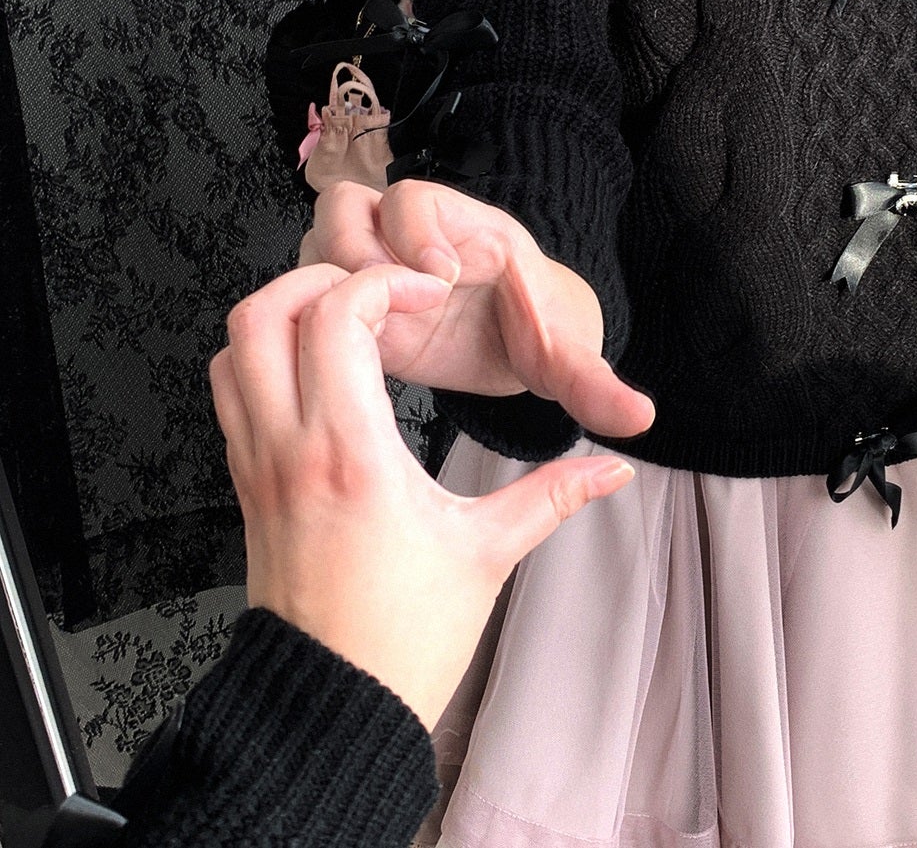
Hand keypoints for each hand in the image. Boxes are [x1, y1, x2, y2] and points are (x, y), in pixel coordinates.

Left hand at [211, 259, 637, 729]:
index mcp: (352, 454)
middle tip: (380, 291)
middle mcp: (291, 449)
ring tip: (348, 320)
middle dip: (324, 278)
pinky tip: (321, 373)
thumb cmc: (405, 636)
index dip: (382, 283)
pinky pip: (230, 393)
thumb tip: (615, 471)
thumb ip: (554, 495)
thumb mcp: (489, 553)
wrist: (330, 708)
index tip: (426, 294)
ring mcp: (258, 466)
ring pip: (234, 348)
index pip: (334, 318)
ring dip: (285, 312)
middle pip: (266, 312)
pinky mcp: (247, 486)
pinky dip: (263, 357)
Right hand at [298, 178, 655, 438]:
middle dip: (357, 249)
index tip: (441, 281)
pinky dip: (312, 312)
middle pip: (347, 204)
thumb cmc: (540, 333)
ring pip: (317, 241)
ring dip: (328, 281)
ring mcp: (374, 266)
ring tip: (361, 332)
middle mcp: (412, 237)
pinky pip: (307, 286)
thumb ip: (593, 383)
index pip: (416, 197)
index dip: (417, 232)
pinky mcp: (349, 303)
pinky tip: (340, 356)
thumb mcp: (564, 357)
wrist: (518, 345)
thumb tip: (641, 418)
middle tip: (388, 301)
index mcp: (468, 229)